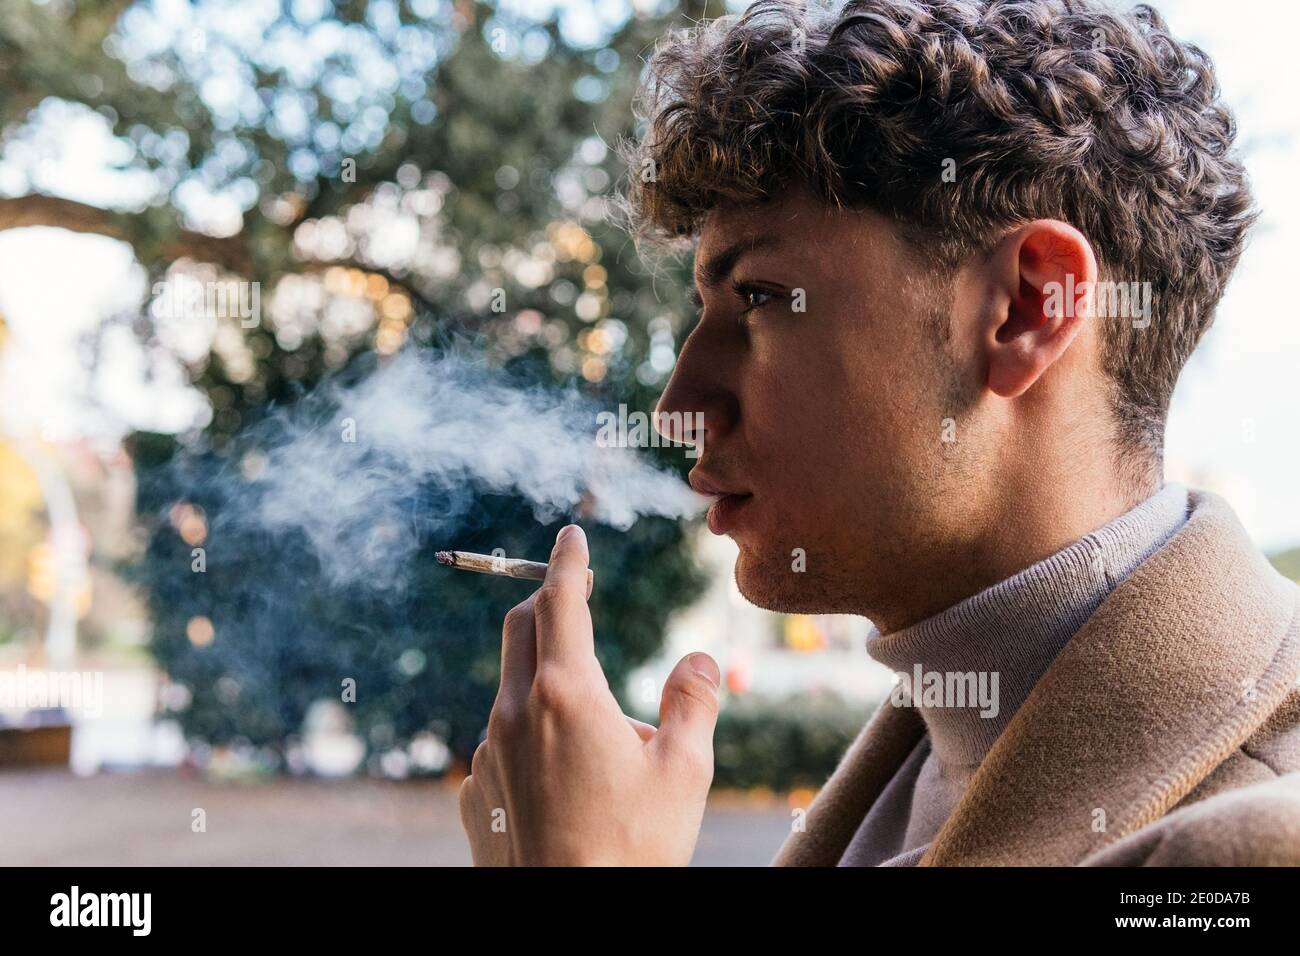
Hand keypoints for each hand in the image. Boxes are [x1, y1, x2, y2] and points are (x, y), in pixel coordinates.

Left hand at [458, 524, 720, 865]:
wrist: (572, 920)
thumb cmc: (634, 849)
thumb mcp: (685, 772)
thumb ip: (694, 702)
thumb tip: (698, 660)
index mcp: (566, 696)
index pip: (559, 601)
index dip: (567, 562)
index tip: (570, 534)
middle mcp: (514, 715)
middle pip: (520, 630)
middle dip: (545, 603)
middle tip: (575, 597)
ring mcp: (486, 756)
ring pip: (511, 691)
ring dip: (545, 683)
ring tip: (598, 734)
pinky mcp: (476, 796)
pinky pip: (499, 744)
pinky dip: (528, 737)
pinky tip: (561, 778)